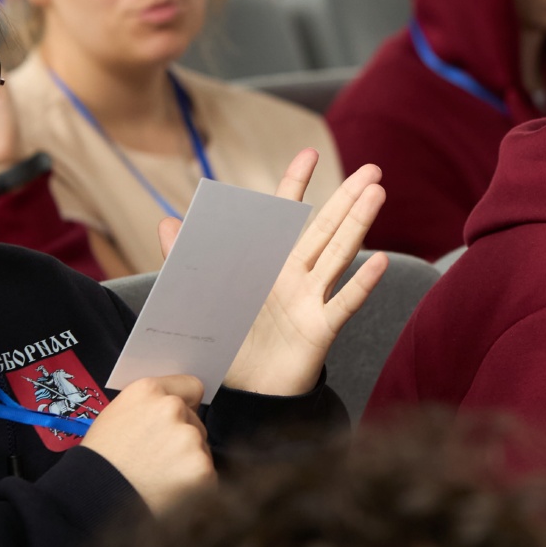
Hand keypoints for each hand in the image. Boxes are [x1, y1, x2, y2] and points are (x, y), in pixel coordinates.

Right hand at [80, 374, 213, 512]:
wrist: (90, 500)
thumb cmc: (100, 462)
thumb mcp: (115, 417)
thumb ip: (149, 407)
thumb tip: (180, 406)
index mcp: (148, 391)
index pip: (191, 387)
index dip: (186, 405)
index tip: (179, 419)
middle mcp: (172, 408)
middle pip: (196, 421)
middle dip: (182, 440)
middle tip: (155, 460)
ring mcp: (189, 438)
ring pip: (201, 449)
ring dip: (187, 463)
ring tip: (156, 478)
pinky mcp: (201, 468)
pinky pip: (206, 474)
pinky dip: (193, 485)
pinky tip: (167, 492)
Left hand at [210, 150, 387, 396]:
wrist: (244, 393)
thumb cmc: (228, 343)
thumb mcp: (200, 299)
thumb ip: (187, 261)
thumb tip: (167, 222)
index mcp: (268, 264)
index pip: (284, 216)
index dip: (296, 184)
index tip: (308, 153)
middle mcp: (295, 275)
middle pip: (326, 228)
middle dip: (346, 196)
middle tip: (372, 168)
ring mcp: (312, 299)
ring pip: (339, 253)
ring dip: (359, 223)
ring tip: (377, 193)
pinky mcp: (320, 329)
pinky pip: (344, 302)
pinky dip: (362, 282)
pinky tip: (379, 261)